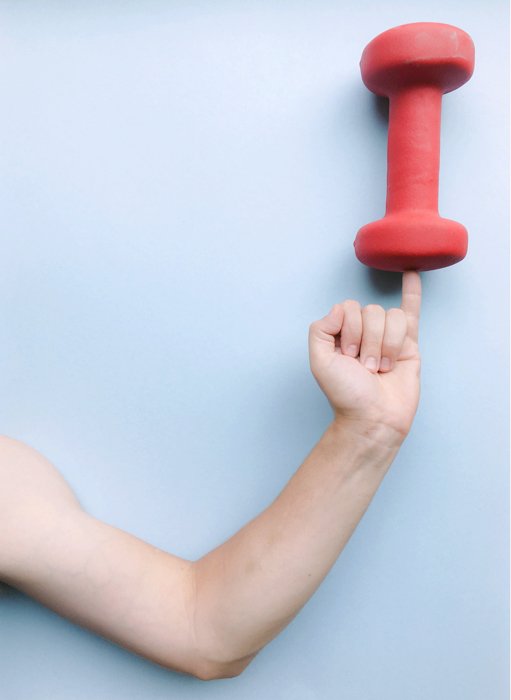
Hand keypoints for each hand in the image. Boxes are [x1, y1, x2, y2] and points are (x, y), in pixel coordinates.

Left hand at [308, 272, 420, 444]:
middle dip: (368, 340)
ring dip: (386, 344)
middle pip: (372, 311)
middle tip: (365, 367)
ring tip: (381, 367)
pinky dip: (412, 292)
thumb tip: (340, 308)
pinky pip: (412, 311)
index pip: (348, 308)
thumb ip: (320, 330)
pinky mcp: (409, 345)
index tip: (347, 355)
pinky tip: (411, 274)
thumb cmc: (346, 395)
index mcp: (341, 333)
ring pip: (393, 317)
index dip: (349, 328)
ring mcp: (387, 337)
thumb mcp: (320, 362)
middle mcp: (364, 332)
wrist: (373, 418)